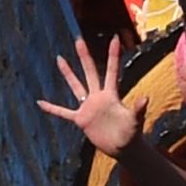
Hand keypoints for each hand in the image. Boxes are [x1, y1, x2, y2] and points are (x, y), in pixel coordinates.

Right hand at [36, 40, 142, 158]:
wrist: (123, 148)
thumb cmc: (132, 134)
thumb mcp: (135, 120)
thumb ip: (138, 109)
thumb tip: (145, 98)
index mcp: (111, 94)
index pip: (111, 70)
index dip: (113, 55)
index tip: (115, 38)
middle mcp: (98, 97)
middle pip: (90, 72)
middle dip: (84, 56)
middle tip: (79, 39)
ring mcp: (88, 107)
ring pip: (76, 86)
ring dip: (68, 73)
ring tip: (59, 58)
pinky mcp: (81, 120)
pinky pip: (63, 112)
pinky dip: (52, 108)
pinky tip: (40, 103)